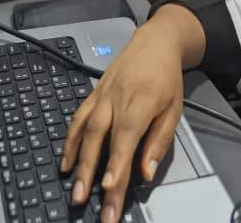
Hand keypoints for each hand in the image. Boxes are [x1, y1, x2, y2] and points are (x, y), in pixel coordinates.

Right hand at [61, 13, 185, 222]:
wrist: (155, 41)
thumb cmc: (166, 77)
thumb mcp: (174, 109)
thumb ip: (159, 142)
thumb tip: (146, 173)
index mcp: (140, 102)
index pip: (125, 138)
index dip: (116, 163)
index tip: (108, 188)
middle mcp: (116, 99)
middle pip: (99, 138)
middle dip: (90, 172)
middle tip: (83, 200)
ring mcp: (101, 95)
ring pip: (84, 129)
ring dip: (76, 159)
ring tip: (72, 187)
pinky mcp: (94, 93)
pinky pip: (78, 118)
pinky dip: (69, 140)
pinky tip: (66, 161)